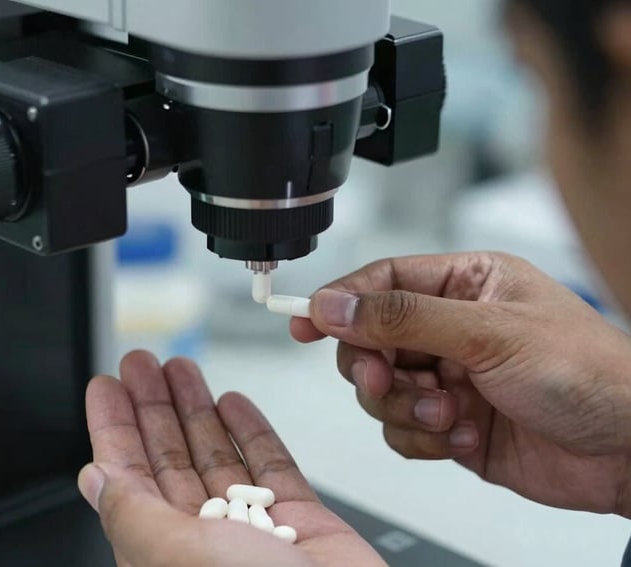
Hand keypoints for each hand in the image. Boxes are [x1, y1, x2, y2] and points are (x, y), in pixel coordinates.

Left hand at [78, 351, 387, 566]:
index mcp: (163, 555)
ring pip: (216, 457)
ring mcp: (254, 533)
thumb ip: (134, 515)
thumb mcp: (177, 556)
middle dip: (153, 408)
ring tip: (181, 367)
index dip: (114, 430)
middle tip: (141, 363)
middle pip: (169, 461)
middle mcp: (204, 544)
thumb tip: (94, 478)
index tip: (105, 388)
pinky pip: (271, 468)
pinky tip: (234, 403)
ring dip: (197, 410)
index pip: (127, 481)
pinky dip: (252, 432)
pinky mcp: (300, 525)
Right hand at [292, 253, 630, 516]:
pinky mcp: (449, 423)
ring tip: (447, 413)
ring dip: (405, 406)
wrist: (629, 452)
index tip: (304, 321)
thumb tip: (335, 303)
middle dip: (374, 365)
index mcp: (465, 284)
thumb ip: (403, 317)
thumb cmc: (587, 373)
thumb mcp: (488, 332)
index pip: (382, 281)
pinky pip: (400, 430)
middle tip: (388, 379)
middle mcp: (452, 328)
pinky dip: (423, 438)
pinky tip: (464, 435)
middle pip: (370, 339)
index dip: (340, 300)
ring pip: (380, 388)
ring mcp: (449, 377)